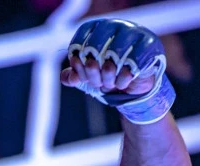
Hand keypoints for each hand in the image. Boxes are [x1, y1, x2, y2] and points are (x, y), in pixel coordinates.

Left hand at [60, 19, 174, 123]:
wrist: (133, 85)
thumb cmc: (107, 75)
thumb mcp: (86, 76)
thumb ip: (72, 76)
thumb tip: (70, 78)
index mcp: (98, 28)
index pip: (81, 37)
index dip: (77, 56)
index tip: (80, 69)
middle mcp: (116, 25)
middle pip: (94, 46)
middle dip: (92, 71)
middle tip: (96, 83)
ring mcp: (134, 32)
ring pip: (113, 54)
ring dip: (107, 77)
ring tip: (109, 84)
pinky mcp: (150, 44)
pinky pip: (132, 63)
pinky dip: (123, 79)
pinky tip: (121, 83)